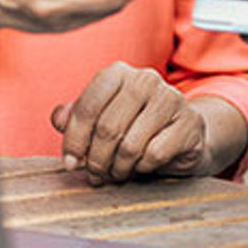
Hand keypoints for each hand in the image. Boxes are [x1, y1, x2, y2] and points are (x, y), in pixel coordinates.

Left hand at [50, 62, 245, 184]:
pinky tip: (143, 165)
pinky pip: (154, 154)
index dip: (74, 139)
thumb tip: (58, 119)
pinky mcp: (189, 122)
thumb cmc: (135, 126)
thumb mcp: (102, 118)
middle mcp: (145, 79)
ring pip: (130, 144)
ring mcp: (170, 98)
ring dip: (118, 167)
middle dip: (96, 160)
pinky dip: (143, 167)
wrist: (183, 134)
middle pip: (107, 128)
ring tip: (117, 172)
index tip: (70, 162)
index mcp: (118, 73)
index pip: (87, 106)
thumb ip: (76, 116)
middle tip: (95, 175)